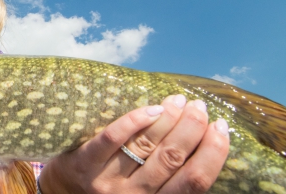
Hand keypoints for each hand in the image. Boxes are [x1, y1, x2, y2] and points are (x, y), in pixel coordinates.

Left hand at [39, 95, 229, 193]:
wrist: (63, 193)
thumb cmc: (112, 188)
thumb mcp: (143, 191)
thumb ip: (166, 175)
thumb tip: (201, 137)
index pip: (194, 182)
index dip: (214, 153)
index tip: (222, 127)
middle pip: (172, 159)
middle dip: (191, 128)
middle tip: (199, 106)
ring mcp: (107, 182)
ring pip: (146, 146)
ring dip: (168, 119)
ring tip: (178, 100)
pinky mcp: (82, 165)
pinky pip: (111, 139)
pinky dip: (134, 121)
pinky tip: (151, 108)